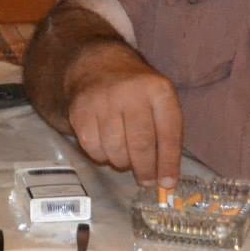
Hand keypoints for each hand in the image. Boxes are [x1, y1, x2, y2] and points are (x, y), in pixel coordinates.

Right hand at [64, 43, 184, 188]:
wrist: (98, 66)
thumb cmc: (137, 93)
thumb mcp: (160, 102)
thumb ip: (167, 137)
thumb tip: (166, 180)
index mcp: (158, 90)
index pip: (168, 133)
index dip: (168, 163)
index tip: (167, 184)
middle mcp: (130, 93)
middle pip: (140, 144)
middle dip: (145, 170)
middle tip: (146, 181)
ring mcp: (103, 101)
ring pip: (115, 150)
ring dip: (122, 163)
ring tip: (126, 159)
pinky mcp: (81, 110)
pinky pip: (93, 148)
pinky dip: (102, 156)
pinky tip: (108, 148)